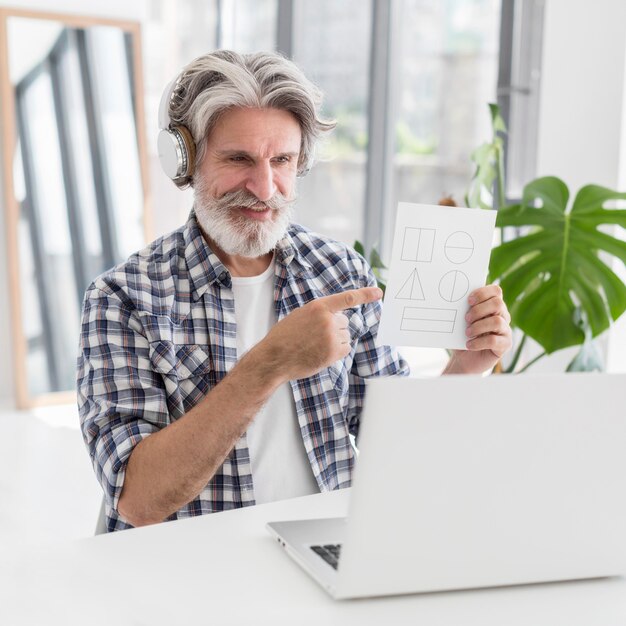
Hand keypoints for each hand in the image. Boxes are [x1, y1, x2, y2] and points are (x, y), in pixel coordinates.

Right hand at [261, 287, 382, 381]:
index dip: (365, 294)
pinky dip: (337, 351)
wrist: (274, 357)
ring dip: (335, 340)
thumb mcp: (301, 315)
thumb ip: (320, 312)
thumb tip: (340, 317)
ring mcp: (332, 337)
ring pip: (345, 336)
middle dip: (334, 328)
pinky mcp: (334, 352)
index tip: (379, 292)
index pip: (347, 298)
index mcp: (318, 307)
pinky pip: (346, 348)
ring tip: (314, 345)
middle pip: (344, 322)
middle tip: (314, 335)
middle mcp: (328, 320)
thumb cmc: (285, 336)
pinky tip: (320, 352)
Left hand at [445, 284, 511, 374]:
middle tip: (466, 319)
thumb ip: (462, 311)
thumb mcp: (460, 322)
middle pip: (497, 304)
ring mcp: (505, 330)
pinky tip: (469, 345)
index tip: (468, 301)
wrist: (464, 358)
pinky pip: (494, 340)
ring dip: (478, 326)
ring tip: (467, 333)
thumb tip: (453, 302)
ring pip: (496, 321)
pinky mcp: (505, 345)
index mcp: (492, 305)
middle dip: (479, 310)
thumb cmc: (462, 336)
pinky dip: (478, 342)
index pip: (496, 291)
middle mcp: (502, 315)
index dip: (482, 293)